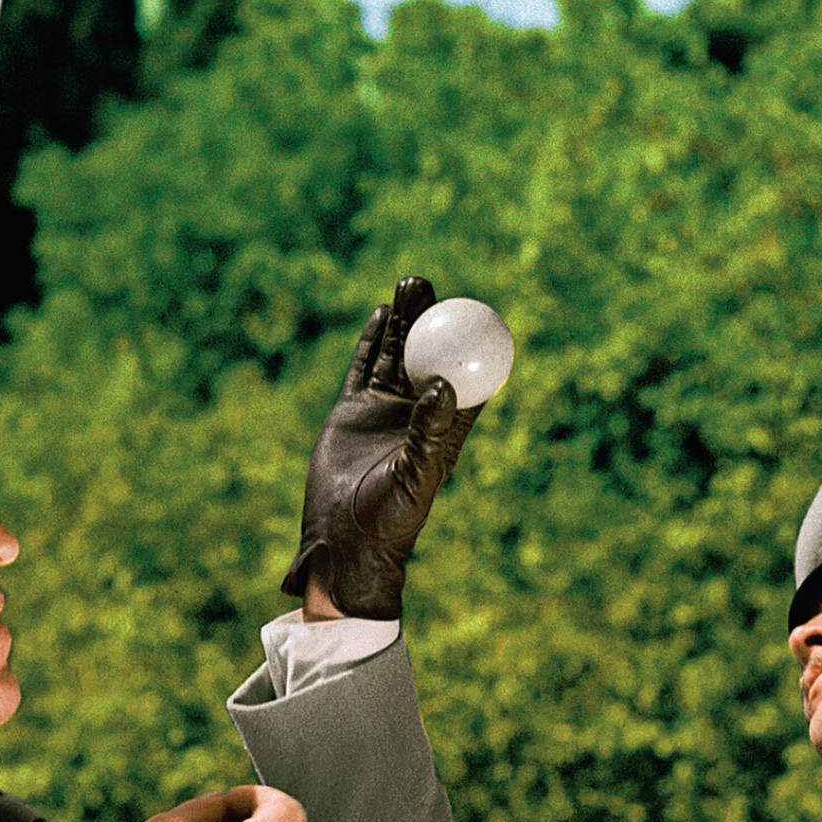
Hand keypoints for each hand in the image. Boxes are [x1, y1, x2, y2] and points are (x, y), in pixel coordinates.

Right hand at [283, 276, 478, 618]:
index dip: (471, 346)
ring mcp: (383, 411)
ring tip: (409, 284)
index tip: (477, 313)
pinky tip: (382, 313)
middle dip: (433, 320)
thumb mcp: (415, 474)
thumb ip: (429, 432)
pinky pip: (363, 367)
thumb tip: (445, 386)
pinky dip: (372, 341)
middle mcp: (416, 416)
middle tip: (432, 286)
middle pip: (428, 355)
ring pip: (395, 355)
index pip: (464, 380)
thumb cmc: (389, 517)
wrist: (344, 537)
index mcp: (442, 430)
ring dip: (404, 321)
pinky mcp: (352, 412)